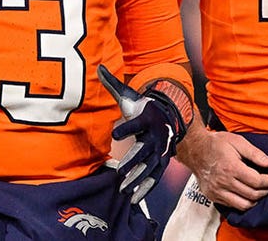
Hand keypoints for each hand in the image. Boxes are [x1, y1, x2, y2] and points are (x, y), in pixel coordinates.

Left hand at [99, 65, 188, 202]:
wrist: (168, 116)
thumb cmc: (143, 107)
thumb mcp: (129, 95)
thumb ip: (113, 84)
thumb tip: (98, 67)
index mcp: (146, 118)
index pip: (135, 123)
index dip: (125, 128)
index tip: (114, 135)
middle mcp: (155, 136)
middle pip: (143, 150)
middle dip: (133, 161)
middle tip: (121, 171)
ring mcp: (159, 150)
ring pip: (149, 167)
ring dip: (137, 179)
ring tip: (124, 190)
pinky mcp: (161, 162)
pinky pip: (154, 177)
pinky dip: (146, 188)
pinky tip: (134, 199)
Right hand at [177, 128, 267, 211]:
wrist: (195, 149)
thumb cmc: (216, 143)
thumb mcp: (238, 141)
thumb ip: (255, 153)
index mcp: (231, 167)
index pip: (257, 181)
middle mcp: (224, 182)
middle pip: (252, 195)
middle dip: (265, 190)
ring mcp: (217, 191)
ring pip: (243, 205)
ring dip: (254, 200)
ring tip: (258, 190)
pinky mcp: (213, 196)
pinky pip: (232, 206)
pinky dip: (242, 202)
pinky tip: (245, 193)